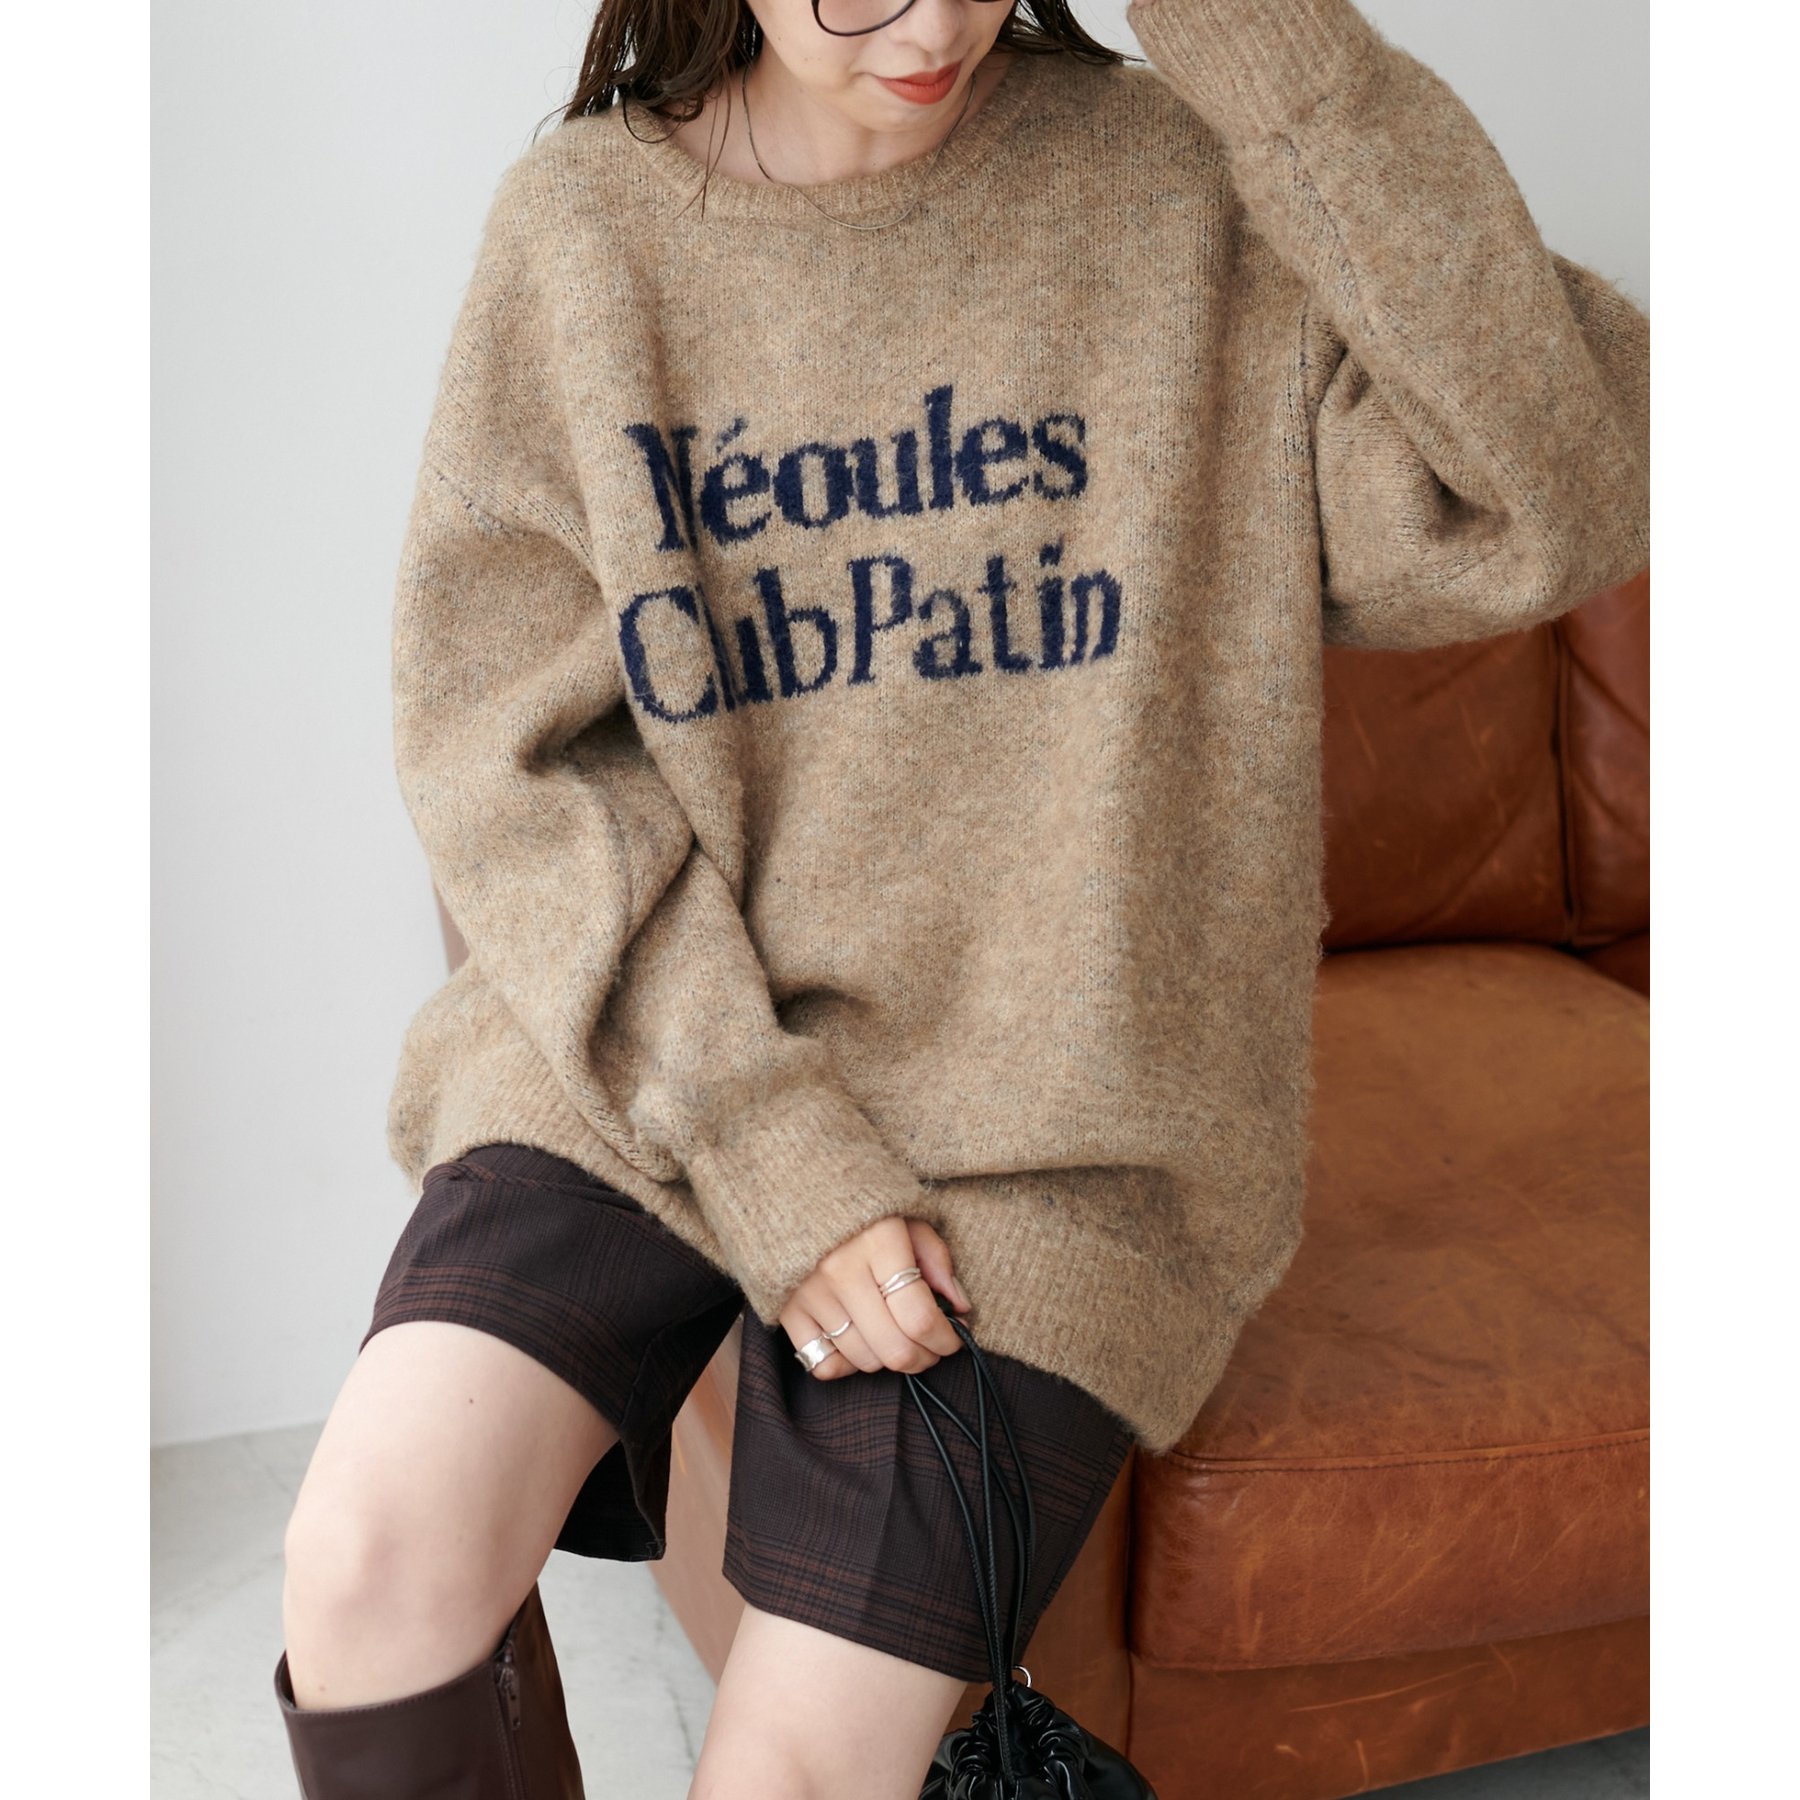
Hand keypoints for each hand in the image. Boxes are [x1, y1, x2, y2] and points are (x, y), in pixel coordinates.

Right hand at [781, 1215, 971, 1380]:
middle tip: (931, 1347)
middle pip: (894, 1348)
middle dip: (924, 1357)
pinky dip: (847, 1364)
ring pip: (864, 1360)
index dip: (945, 1339)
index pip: (919, 1317)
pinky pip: (822, 1364)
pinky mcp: (787, 1310)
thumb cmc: (863, 1204)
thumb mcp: (908, 1217)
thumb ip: (937, 1261)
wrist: (796, 1186)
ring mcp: (810, 1295)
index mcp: (878, 1243)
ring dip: (890, 1360)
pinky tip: (860, 1342)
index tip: (953, 1339)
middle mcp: (841, 1272)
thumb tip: (960, 1308)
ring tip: (897, 1338)